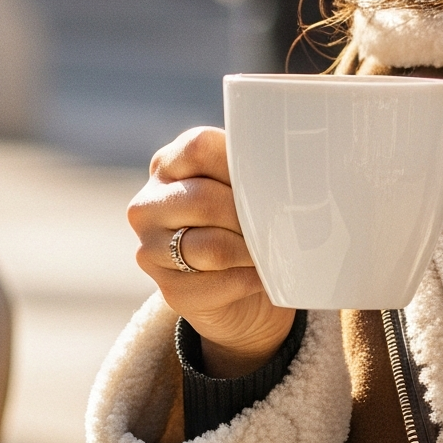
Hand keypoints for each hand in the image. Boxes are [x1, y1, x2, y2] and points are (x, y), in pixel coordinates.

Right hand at [128, 125, 295, 375]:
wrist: (243, 294)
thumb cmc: (246, 226)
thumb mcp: (245, 188)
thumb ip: (253, 172)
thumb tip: (294, 173)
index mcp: (168, 165)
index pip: (199, 148)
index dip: (240, 166)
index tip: (268, 182)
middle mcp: (148, 205)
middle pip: (204, 199)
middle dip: (249, 217)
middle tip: (277, 224)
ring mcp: (151, 249)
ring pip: (212, 247)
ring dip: (252, 252)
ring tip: (271, 251)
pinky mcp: (169, 289)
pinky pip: (219, 282)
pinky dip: (251, 280)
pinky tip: (262, 276)